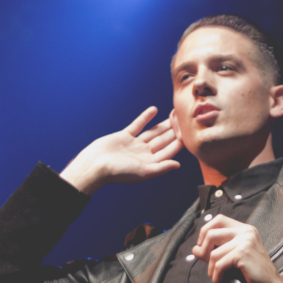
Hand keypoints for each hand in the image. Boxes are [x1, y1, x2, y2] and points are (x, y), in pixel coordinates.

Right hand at [60, 106, 182, 194]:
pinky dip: (145, 118)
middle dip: (174, 131)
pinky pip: (137, 125)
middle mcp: (143, 154)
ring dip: (163, 124)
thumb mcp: (142, 172)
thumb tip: (177, 165)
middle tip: (183, 119)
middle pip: (162, 141)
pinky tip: (154, 110)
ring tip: (173, 114)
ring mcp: (134, 145)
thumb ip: (160, 168)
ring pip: (152, 132)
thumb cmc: (117, 172)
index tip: (188, 132)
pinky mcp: (124, 137)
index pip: (168, 152)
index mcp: (149, 164)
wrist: (94, 165)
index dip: (178, 142)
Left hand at [191, 215, 282, 282]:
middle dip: (203, 252)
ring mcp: (245, 242)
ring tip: (220, 279)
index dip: (205, 232)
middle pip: (210, 234)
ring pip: (213, 254)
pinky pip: (218, 265)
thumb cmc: (255, 275)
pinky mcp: (243, 254)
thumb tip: (195, 249)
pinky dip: (217, 278)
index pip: (218, 220)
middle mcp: (245, 232)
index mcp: (245, 229)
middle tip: (210, 267)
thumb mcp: (235, 258)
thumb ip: (216, 251)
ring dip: (212, 271)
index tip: (203, 248)